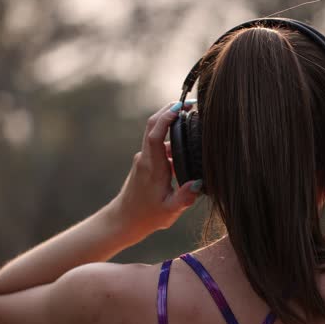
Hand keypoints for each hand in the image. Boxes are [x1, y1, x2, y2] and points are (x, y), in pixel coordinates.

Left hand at [110, 101, 201, 239]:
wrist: (125, 220)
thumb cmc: (147, 216)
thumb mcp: (170, 211)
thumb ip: (185, 197)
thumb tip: (199, 183)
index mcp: (153, 167)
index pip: (156, 134)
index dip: (167, 118)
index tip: (181, 107)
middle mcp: (146, 158)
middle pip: (153, 124)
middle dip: (169, 110)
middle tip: (190, 103)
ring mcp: (144, 158)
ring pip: (155, 132)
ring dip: (171, 122)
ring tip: (192, 119)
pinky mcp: (146, 162)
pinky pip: (158, 144)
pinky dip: (170, 137)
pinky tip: (185, 142)